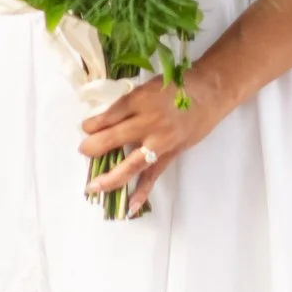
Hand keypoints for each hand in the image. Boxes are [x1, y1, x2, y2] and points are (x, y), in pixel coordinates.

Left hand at [80, 67, 235, 215]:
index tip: (85, 128)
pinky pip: (153, 176)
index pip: (108, 116)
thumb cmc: (177, 85)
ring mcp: (159, 141)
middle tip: (82, 151)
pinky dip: (141, 192)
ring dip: (110, 177)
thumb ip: (128, 104)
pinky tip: (130, 206)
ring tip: (93, 187)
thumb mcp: (148, 87)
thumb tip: (106, 121)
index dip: (93, 124)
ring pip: (130, 163)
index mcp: (138, 101)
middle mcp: (147, 122)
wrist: (209, 93)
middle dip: (94, 147)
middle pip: (113, 138)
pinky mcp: (170, 154)